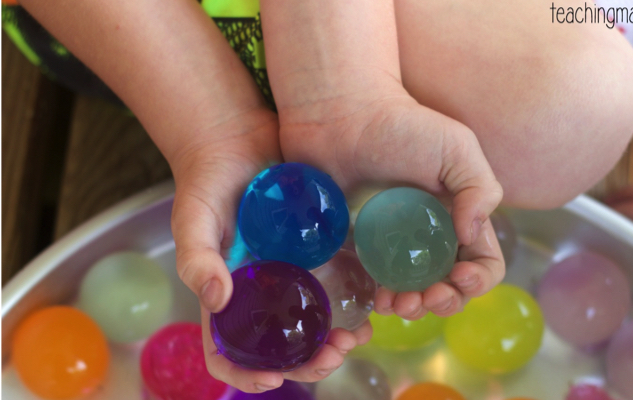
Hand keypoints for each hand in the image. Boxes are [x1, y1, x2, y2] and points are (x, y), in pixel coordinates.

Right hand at [169, 107, 368, 392]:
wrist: (237, 138)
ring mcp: (291, 272)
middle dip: (308, 361)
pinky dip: (354, 303)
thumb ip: (196, 257)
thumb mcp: (193, 217)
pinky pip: (337, 284)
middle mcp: (261, 291)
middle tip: (335, 353)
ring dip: (336, 340)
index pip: (230, 351)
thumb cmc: (206, 179)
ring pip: (314, 322)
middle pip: (282, 347)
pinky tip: (373, 303)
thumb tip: (217, 301)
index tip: (275, 378)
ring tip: (358, 335)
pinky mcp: (317, 250)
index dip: (247, 374)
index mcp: (229, 294)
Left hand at [277, 77, 504, 319]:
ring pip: (414, 293)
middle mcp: (430, 235)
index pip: (484, 262)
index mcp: (458, 216)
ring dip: (415, 308)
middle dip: (444, 302)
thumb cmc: (399, 127)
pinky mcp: (360, 248)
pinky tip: (379, 297)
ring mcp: (395, 245)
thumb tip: (471, 237)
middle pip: (450, 287)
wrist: (338, 117)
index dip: (478, 279)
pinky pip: (376, 284)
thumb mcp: (455, 148)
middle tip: (426, 297)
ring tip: (401, 303)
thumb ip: (480, 189)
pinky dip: (383, 299)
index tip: (458, 274)